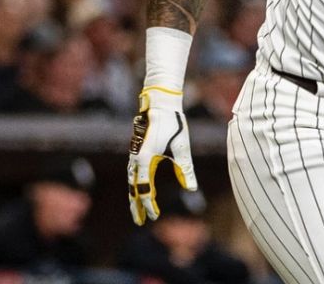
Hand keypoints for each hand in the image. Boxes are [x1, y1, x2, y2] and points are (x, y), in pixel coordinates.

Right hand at [127, 87, 197, 224]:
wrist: (160, 102)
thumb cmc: (172, 122)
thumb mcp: (181, 147)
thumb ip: (185, 169)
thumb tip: (191, 188)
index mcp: (145, 159)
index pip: (144, 189)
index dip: (149, 204)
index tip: (154, 215)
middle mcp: (136, 158)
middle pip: (133, 187)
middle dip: (136, 205)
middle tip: (139, 221)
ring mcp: (134, 153)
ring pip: (132, 179)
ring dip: (134, 194)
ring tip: (138, 207)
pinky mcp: (136, 148)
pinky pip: (133, 170)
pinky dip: (135, 182)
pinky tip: (142, 186)